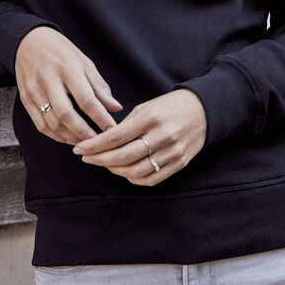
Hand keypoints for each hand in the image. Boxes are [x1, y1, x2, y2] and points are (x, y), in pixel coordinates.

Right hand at [15, 26, 121, 144]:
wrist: (28, 41)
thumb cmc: (61, 52)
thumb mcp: (84, 62)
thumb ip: (99, 87)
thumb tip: (116, 108)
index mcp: (67, 67)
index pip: (85, 98)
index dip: (100, 117)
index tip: (112, 129)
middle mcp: (48, 79)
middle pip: (66, 114)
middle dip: (84, 133)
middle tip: (98, 142)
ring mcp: (34, 90)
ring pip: (52, 123)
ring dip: (70, 137)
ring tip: (85, 143)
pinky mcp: (25, 99)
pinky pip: (40, 125)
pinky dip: (55, 136)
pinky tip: (68, 138)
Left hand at [72, 89, 206, 185]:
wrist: (204, 111)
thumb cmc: (171, 106)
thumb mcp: (147, 107)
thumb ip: (126, 125)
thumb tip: (103, 142)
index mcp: (151, 118)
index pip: (115, 137)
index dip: (94, 145)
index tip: (79, 148)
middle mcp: (162, 136)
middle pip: (123, 157)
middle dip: (100, 159)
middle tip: (86, 157)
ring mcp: (172, 152)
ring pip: (135, 171)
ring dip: (114, 170)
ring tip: (104, 163)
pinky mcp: (179, 164)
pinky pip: (150, 179)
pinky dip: (133, 178)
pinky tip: (123, 171)